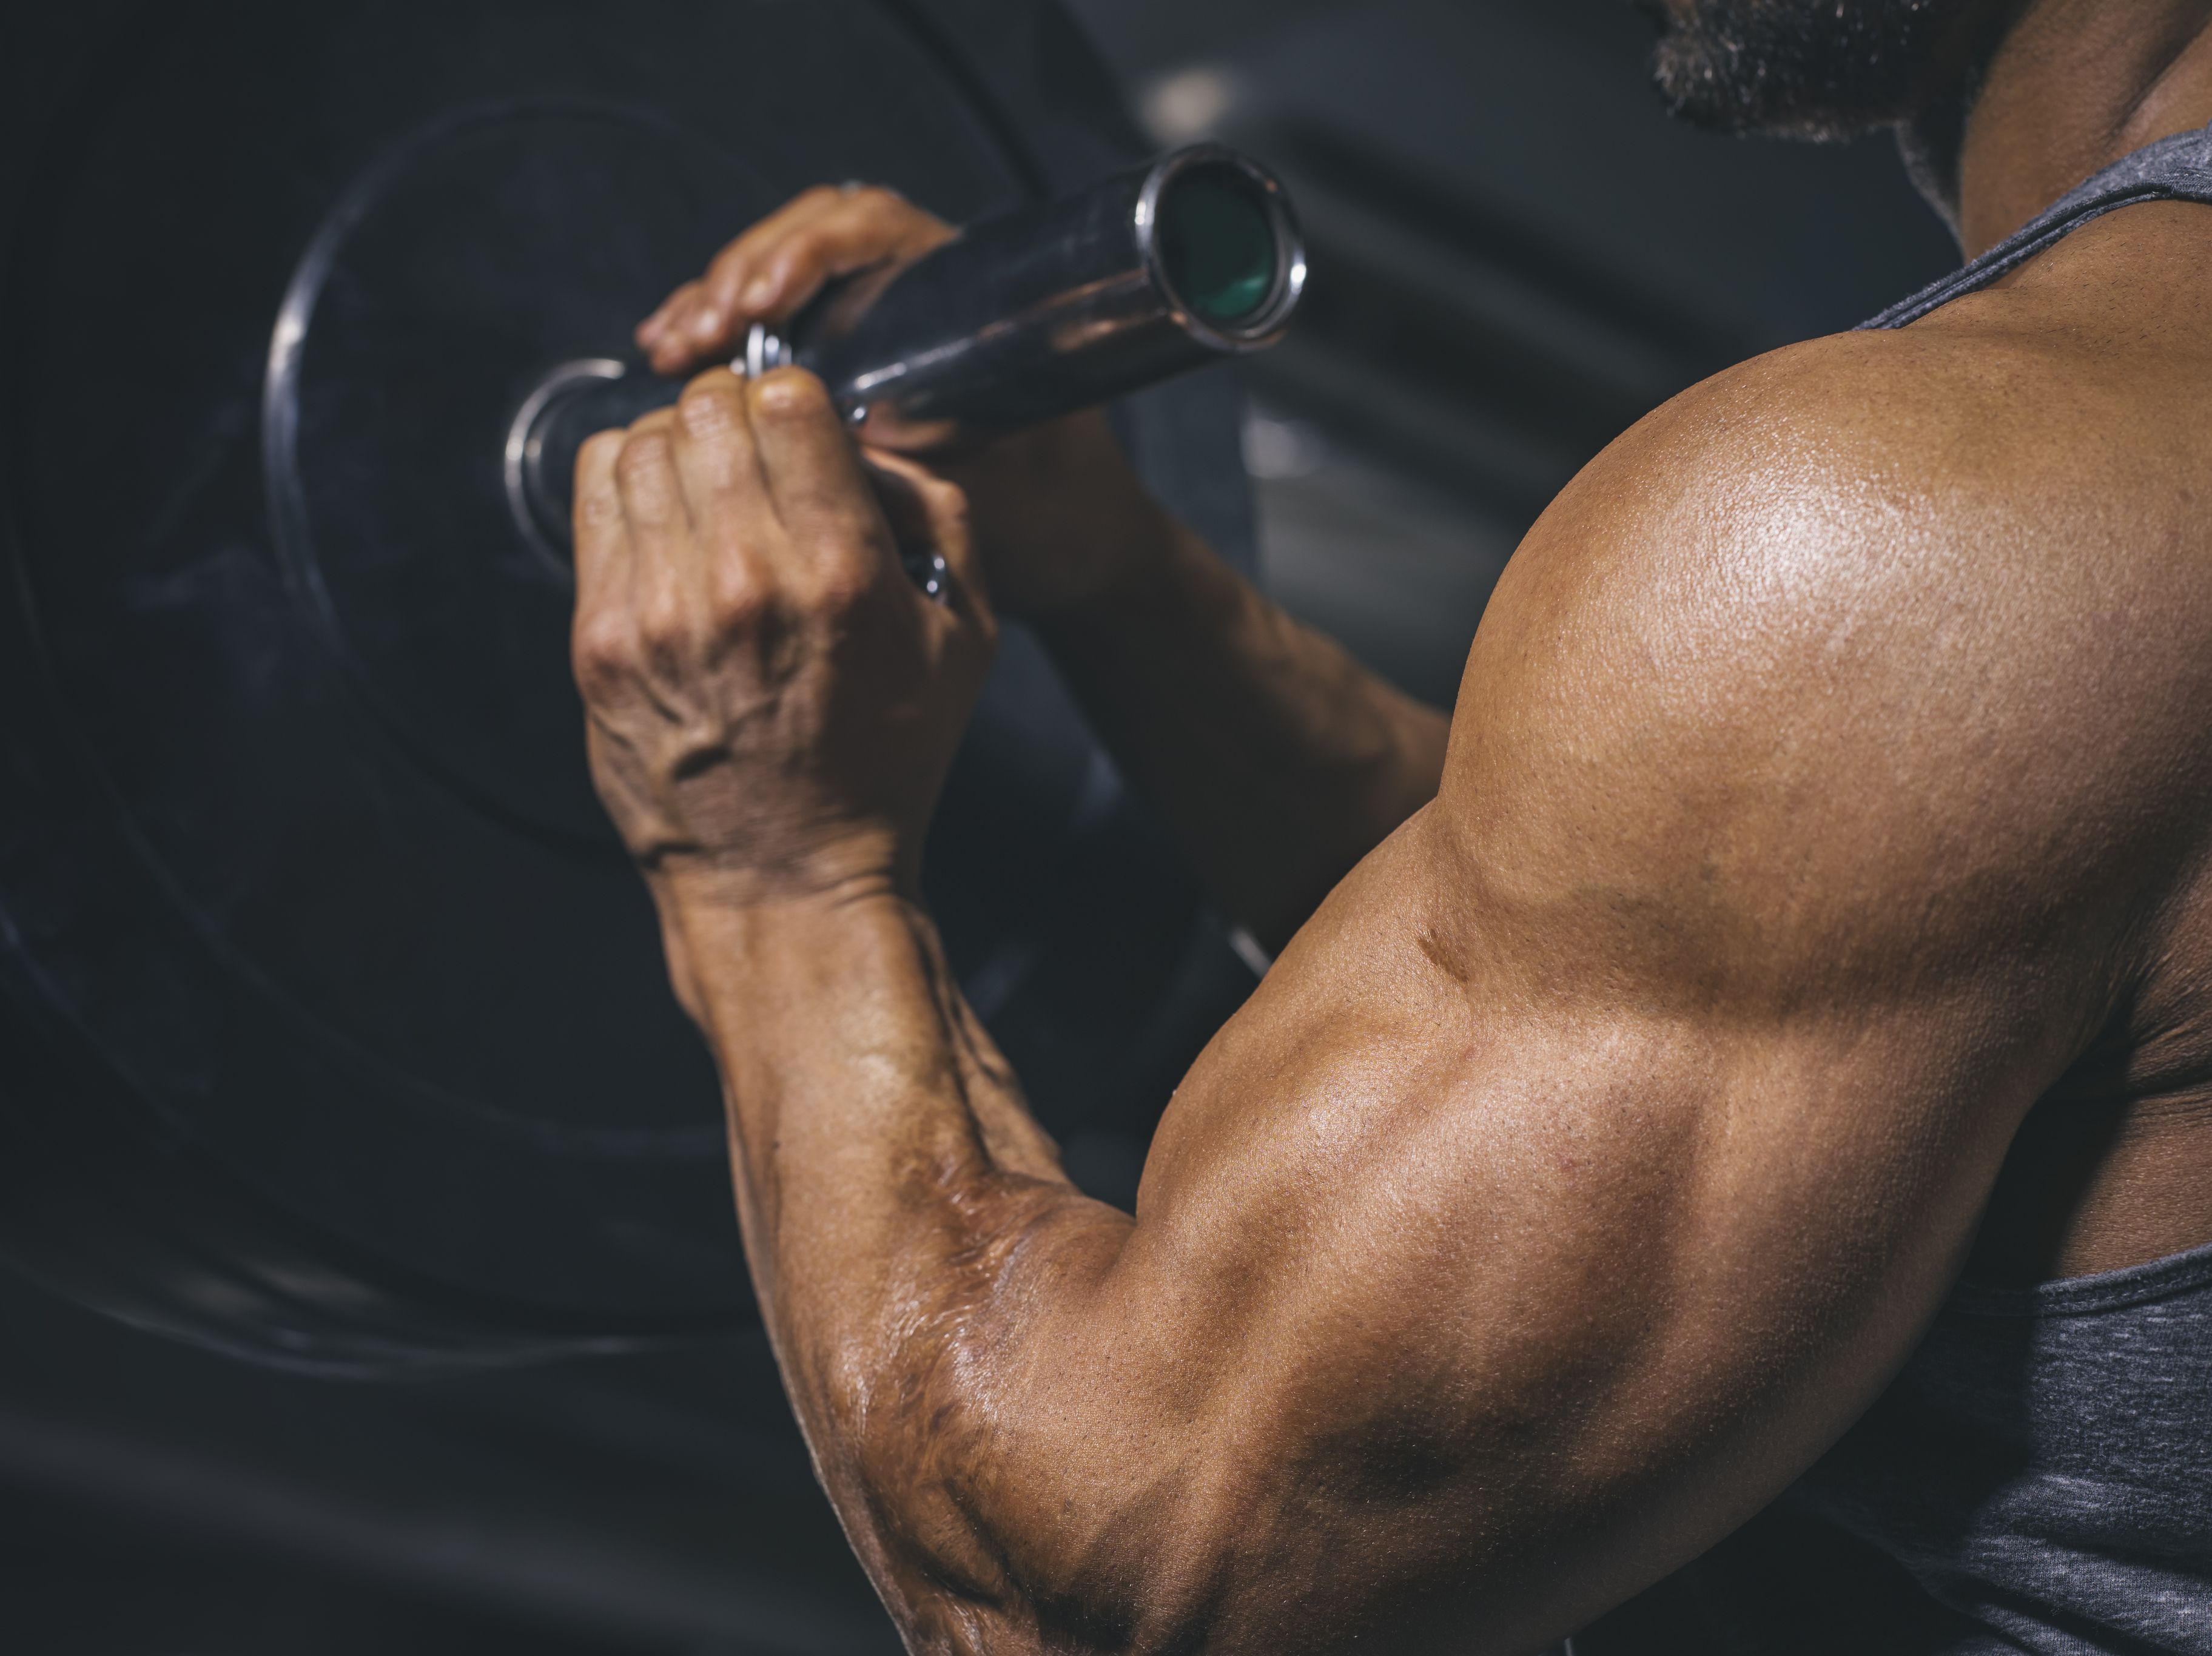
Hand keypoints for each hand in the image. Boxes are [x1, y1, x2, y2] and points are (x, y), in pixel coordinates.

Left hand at [570, 367, 994, 914]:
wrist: (786, 875)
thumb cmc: (882, 762)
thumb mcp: (964, 639)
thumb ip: (938, 515)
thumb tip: (866, 440)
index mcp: (842, 575)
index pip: (786, 399)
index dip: (794, 399)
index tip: (800, 430)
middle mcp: (746, 583)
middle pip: (708, 410)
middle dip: (735, 416)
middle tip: (752, 457)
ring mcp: (661, 611)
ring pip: (643, 441)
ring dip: (679, 447)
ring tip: (706, 491)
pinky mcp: (601, 638)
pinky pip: (595, 494)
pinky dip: (628, 482)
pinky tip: (661, 519)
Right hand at [635, 185, 1175, 619]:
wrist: (1074, 550)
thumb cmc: (1052, 512)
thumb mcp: (990, 478)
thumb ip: (914, 453)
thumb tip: (817, 426)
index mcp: (969, 291)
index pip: (874, 228)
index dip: (809, 254)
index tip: (763, 302)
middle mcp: (918, 291)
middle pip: (808, 241)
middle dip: (741, 277)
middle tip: (699, 331)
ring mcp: (875, 324)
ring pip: (778, 280)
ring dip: (716, 305)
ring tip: (672, 346)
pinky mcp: (842, 364)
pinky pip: (770, 329)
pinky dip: (721, 338)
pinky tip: (672, 356)